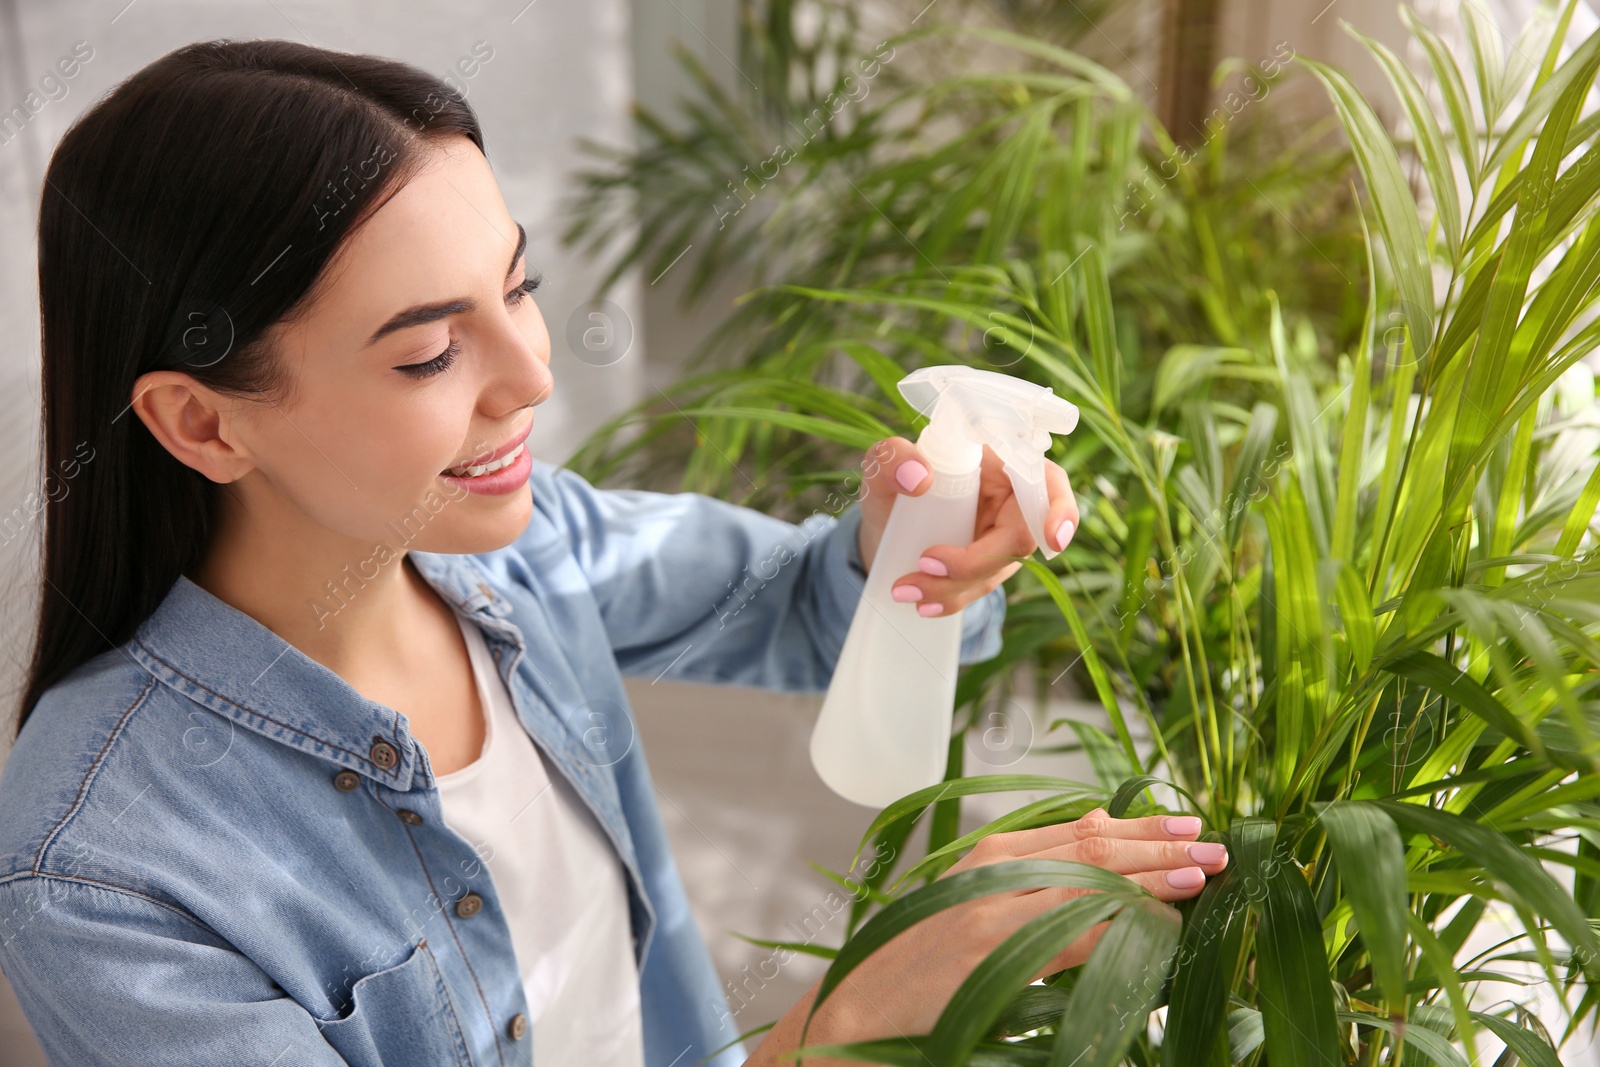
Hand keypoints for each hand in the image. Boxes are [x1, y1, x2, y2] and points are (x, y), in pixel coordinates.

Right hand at [746, 809, 1226, 1064]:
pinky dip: (1119, 923)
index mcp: (991, 851)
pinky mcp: (994, 947)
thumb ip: (1033, 867)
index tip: (1187, 826)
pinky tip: (1156, 923)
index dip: (1139, 827)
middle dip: (1158, 845)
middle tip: (1214, 846)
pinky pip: (1074, 930)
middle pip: (1092, 847)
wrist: (863, 1003)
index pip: (1080, 830)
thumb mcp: (976, 897)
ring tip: (1200, 874)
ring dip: (1151, 877)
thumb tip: (1099, 827)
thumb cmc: (922, 958)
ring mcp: (994, 906)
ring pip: (1090, 881)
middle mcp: (994, 868)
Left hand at [854, 436, 1077, 616]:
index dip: (1060, 508)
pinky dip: (953, 599)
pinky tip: (924, 605)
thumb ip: (892, 458)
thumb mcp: (882, 465)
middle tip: (924, 564)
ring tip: (905, 588)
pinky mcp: (992, 564)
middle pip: (1021, 538)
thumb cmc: (893, 484)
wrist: (886, 527)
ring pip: (998, 569)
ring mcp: (1006, 534)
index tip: (1052, 538)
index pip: (1048, 480)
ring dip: (954, 587)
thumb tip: (919, 478)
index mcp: (1000, 460)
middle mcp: (1012, 498)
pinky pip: (982, 586)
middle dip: (975, 561)